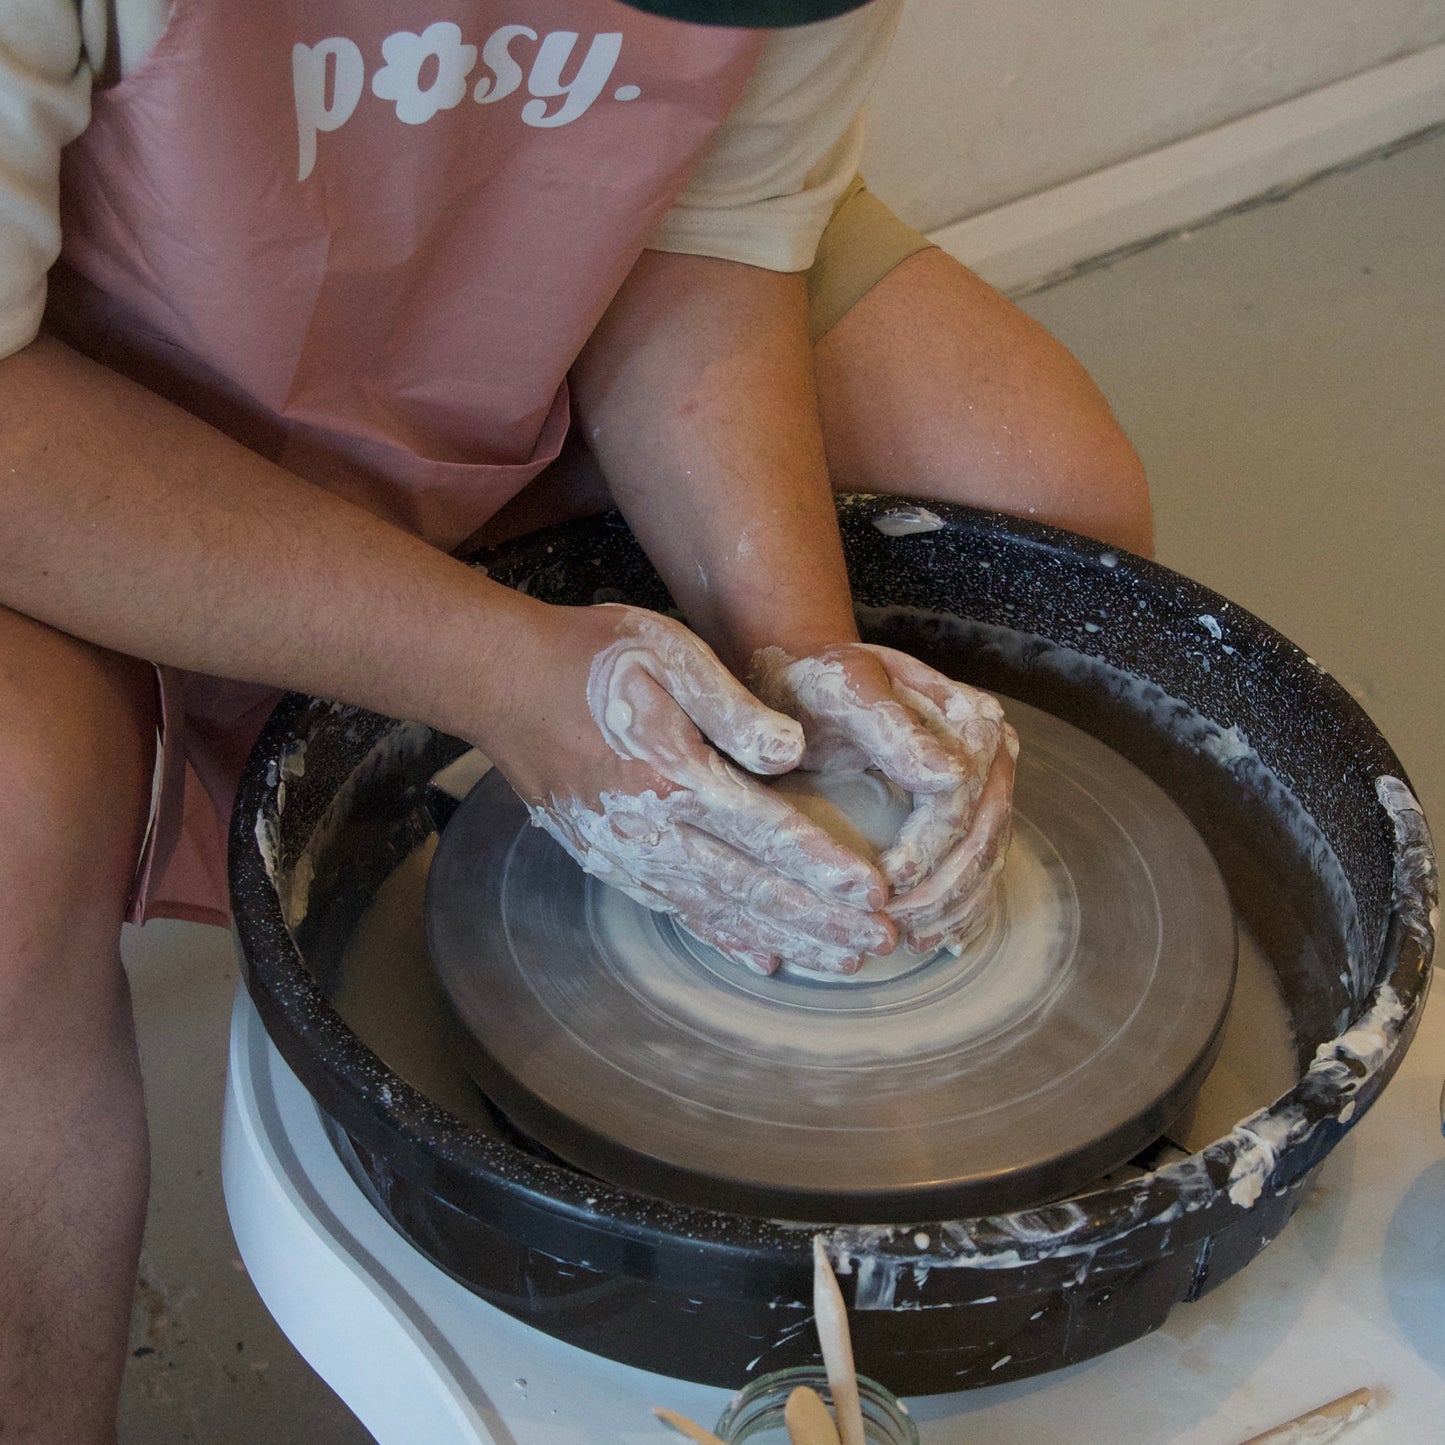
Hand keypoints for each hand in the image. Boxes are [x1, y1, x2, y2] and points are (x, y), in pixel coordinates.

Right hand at [487, 604, 895, 974]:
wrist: (499, 683)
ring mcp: (626, 852)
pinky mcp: (608, 859)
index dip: (824, 866)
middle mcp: (652, 828)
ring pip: (718, 909)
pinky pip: (675, 909)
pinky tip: (760, 955)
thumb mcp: (667, 653)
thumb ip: (733, 706)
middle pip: (752, 886)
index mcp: (675, 774)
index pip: (767, 832)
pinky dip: (722, 935)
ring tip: (839, 961)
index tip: (875, 895)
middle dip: (820, 920)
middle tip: (880, 948)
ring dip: (783, 937)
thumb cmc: (590, 659)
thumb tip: (792, 754)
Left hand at [748, 642, 1017, 953]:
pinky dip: (963, 908)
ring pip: (987, 859)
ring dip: (953, 907)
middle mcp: (990, 750)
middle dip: (942, 889)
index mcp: (968, 715)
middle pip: (983, 835)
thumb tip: (952, 775)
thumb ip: (892, 728)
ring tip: (912, 938)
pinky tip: (938, 938)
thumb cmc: (819, 684)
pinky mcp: (969, 810)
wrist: (811, 681)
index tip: (890, 878)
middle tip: (894, 923)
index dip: (931, 845)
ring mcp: (986, 783)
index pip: (963, 797)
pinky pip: (979, 868)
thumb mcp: (845, 692)